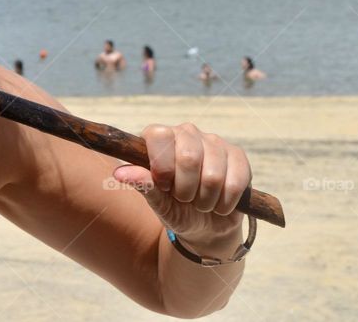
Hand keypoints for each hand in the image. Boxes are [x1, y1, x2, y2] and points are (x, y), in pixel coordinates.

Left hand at [112, 123, 251, 250]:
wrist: (204, 226)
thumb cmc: (174, 207)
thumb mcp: (156, 200)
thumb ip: (142, 184)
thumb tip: (119, 173)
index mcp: (159, 137)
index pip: (158, 136)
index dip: (162, 167)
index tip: (163, 186)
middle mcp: (186, 132)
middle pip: (188, 156)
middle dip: (185, 189)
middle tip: (183, 198)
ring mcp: (214, 141)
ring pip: (213, 174)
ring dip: (205, 200)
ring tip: (201, 202)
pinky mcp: (237, 156)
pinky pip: (236, 181)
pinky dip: (225, 202)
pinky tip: (219, 203)